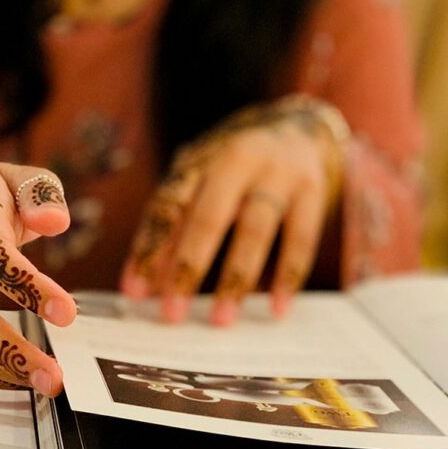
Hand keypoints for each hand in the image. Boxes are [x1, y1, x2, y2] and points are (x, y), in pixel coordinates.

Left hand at [120, 96, 345, 325]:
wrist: (301, 129)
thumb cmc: (237, 171)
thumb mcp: (202, 185)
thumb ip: (177, 228)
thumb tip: (151, 285)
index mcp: (201, 160)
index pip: (168, 206)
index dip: (149, 250)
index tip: (134, 293)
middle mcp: (238, 160)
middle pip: (209, 217)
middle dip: (188, 268)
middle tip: (172, 313)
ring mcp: (278, 174)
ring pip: (255, 230)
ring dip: (236, 278)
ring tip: (222, 319)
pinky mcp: (313, 191)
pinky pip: (301, 239)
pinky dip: (289, 275)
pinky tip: (277, 308)